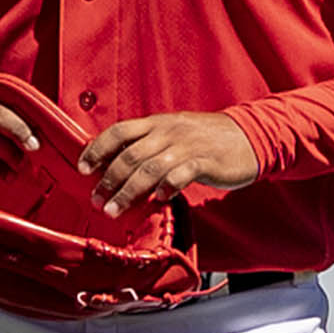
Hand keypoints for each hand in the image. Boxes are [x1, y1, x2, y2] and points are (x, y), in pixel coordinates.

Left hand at [79, 111, 260, 215]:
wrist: (250, 136)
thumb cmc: (208, 138)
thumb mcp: (175, 131)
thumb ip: (148, 143)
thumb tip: (117, 163)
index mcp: (158, 123)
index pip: (118, 132)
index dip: (97, 149)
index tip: (83, 168)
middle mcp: (169, 132)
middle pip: (129, 156)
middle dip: (108, 180)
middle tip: (97, 200)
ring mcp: (188, 146)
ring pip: (149, 168)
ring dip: (128, 192)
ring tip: (114, 209)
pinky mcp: (206, 162)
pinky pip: (180, 175)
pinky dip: (165, 187)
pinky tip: (158, 199)